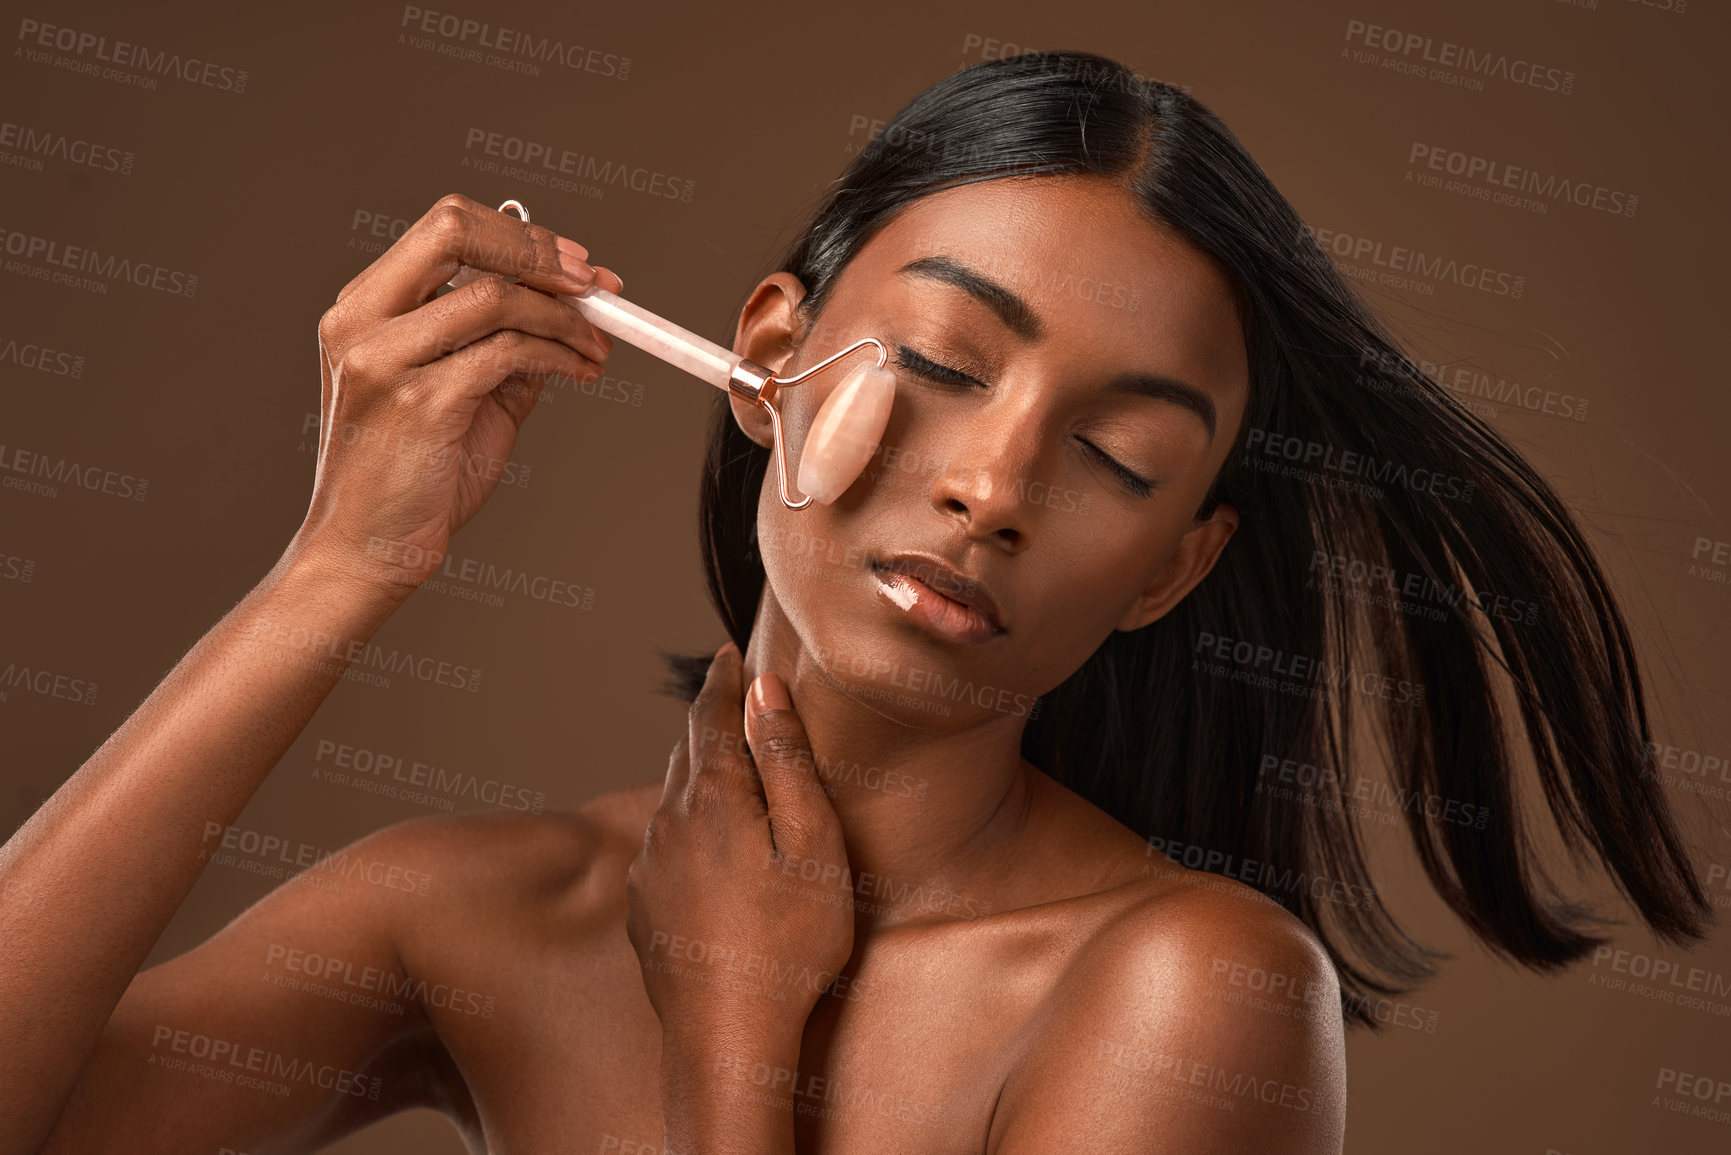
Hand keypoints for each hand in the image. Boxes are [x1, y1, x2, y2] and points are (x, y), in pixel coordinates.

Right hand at [292, 192, 624, 595]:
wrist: (367, 552)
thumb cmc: (413, 476)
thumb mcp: (462, 392)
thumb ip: (502, 342)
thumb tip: (570, 307)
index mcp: (364, 306)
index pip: (446, 225)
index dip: (521, 234)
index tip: (576, 263)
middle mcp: (362, 320)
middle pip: (458, 231)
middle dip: (540, 252)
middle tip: (595, 287)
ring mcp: (384, 359)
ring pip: (494, 295)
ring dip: (565, 317)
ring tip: (598, 347)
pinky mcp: (420, 402)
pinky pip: (508, 352)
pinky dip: (559, 355)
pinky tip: (582, 373)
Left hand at [626, 645, 854, 1047]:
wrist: (728, 1038)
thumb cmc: (788, 944)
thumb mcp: (811, 843)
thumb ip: (786, 761)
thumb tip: (764, 691)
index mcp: (712, 798)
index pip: (710, 716)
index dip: (723, 681)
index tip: (729, 654)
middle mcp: (668, 823)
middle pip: (686, 753)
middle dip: (708, 722)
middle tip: (728, 698)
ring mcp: (651, 868)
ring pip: (672, 800)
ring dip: (696, 774)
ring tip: (722, 763)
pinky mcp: (646, 909)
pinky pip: (663, 846)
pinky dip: (686, 825)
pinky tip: (707, 844)